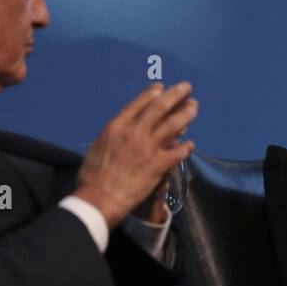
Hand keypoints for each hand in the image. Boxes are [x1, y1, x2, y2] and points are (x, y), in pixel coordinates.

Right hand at [74, 82, 197, 226]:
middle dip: (175, 95)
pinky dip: (186, 146)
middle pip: (160, 108)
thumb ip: (115, 134)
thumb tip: (124, 127)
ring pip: (173, 125)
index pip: (139, 103)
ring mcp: (148, 147)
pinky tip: (191, 144)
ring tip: (194, 107)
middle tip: (186, 88)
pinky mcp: (158, 165)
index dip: (152, 93)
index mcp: (117, 126)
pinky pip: (178, 152)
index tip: (161, 87)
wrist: (98, 197)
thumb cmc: (93, 175)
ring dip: (186, 114)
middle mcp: (135, 132)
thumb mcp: (99, 145)